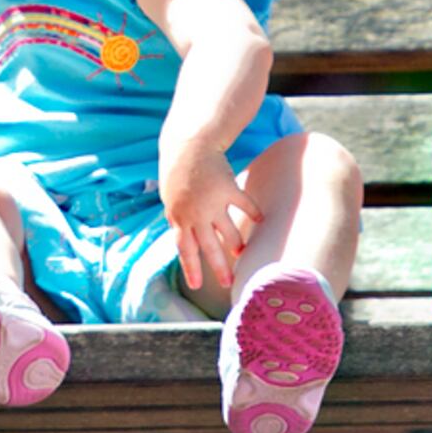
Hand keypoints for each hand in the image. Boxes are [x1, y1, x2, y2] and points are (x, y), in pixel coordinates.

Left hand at [159, 145, 252, 293]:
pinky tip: (261, 220)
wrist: (187, 146)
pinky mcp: (229, 189)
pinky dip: (254, 212)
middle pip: (209, 247)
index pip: (185, 249)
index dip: (191, 268)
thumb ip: (178, 220)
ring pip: (229, 232)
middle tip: (228, 283)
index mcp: (179, 218)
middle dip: (219, 268)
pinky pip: (244, 205)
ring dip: (236, 244)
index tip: (196, 286)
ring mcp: (213, 202)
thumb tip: (186, 241)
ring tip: (242, 252)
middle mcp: (196, 214)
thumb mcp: (170, 200)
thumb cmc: (176, 174)